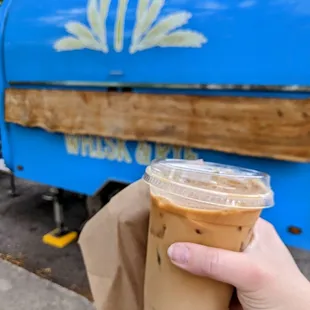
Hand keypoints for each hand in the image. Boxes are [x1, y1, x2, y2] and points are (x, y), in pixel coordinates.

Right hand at [167, 218, 309, 309]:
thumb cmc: (284, 293)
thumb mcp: (249, 272)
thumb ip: (213, 260)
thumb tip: (174, 251)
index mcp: (253, 228)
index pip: (222, 211)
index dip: (201, 209)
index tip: (177, 208)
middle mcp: (243, 242)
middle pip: (210, 233)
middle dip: (190, 233)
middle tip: (166, 228)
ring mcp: (235, 262)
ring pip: (206, 253)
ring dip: (189, 254)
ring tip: (166, 245)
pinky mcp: (229, 281)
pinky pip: (206, 272)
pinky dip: (193, 273)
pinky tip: (177, 269)